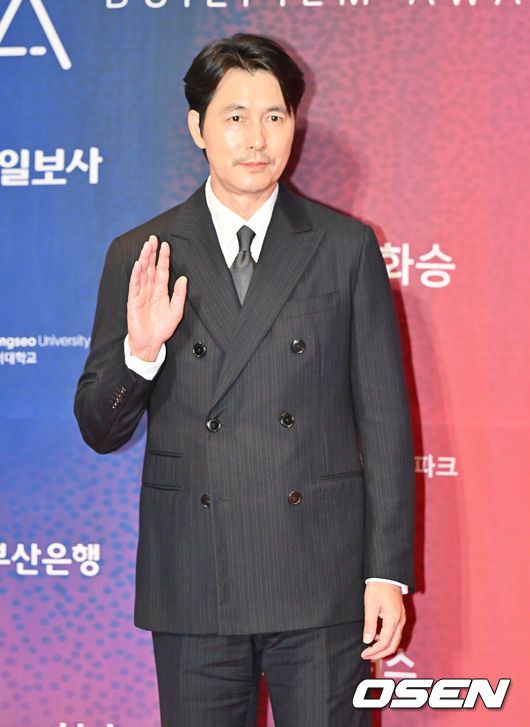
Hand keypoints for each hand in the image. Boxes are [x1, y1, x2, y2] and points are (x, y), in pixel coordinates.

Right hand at [127, 235, 186, 360]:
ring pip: (142, 273)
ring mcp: (141, 294)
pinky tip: (138, 264)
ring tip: (146, 247)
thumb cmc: (162, 328)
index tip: (165, 245)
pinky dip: (136, 274)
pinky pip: (134, 285)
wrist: (150, 342)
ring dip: (144, 259)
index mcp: (161, 291)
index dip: (163, 258)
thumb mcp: (176, 311)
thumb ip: (180, 294)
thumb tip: (184, 278)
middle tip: (153, 238)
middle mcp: (150, 290)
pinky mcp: (133, 300)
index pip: (162, 270)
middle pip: (151, 267)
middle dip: (152, 253)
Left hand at [360, 582, 405, 659]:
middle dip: (380, 654)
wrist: (387, 575)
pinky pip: (396, 633)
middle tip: (367, 656)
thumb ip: (370, 624)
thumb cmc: (377, 588)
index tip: (364, 654)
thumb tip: (367, 641)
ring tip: (372, 650)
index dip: (374, 651)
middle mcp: (400, 621)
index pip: (384, 643)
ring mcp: (402, 618)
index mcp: (393, 620)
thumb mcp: (370, 605)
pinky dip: (388, 640)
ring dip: (385, 648)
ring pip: (396, 640)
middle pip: (393, 645)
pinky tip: (378, 638)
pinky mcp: (400, 615)